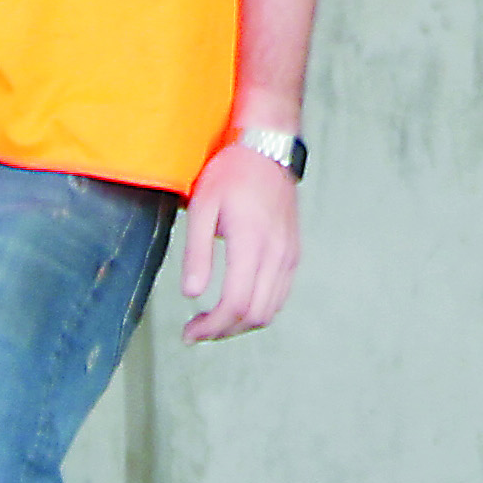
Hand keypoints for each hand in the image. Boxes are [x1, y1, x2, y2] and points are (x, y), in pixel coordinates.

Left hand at [179, 146, 300, 339]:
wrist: (269, 150)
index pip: (236, 303)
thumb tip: (191, 293)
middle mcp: (277, 254)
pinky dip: (257, 309)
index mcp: (252, 242)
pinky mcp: (293, 254)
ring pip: (270, 311)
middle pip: (255, 315)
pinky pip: (279, 296)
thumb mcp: (203, 206)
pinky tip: (235, 302)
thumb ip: (197, 252)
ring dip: (240, 324)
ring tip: (213, 321)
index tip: (189, 332)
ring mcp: (289, 256)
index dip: (212, 326)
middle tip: (196, 330)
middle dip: (224, 330)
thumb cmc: (232, 173)